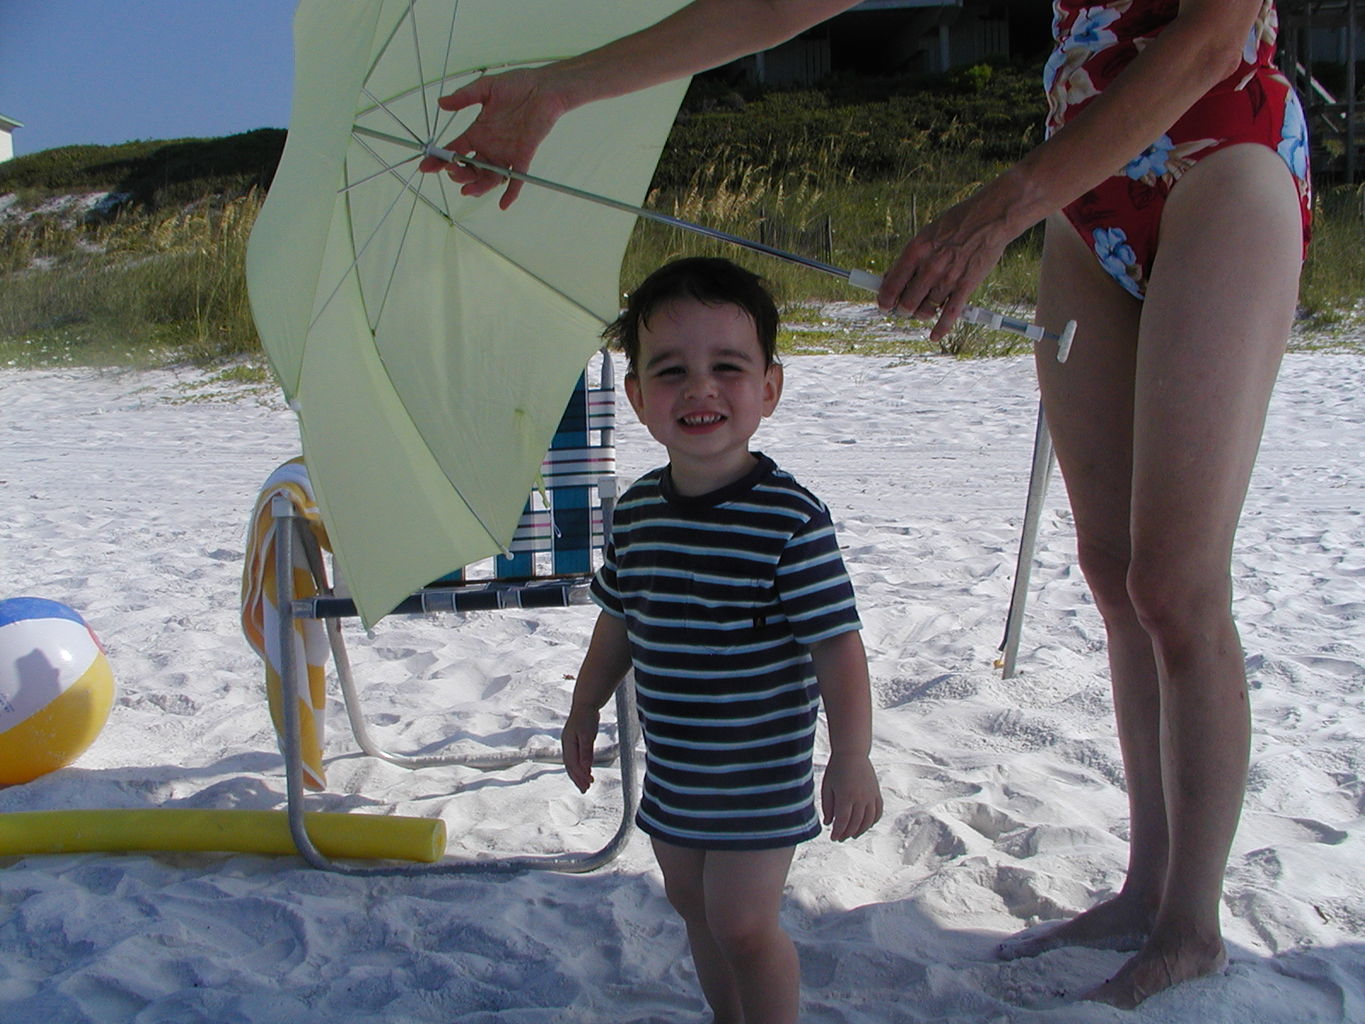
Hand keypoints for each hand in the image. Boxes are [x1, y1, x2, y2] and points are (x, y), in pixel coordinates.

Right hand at [417, 68, 566, 208]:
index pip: (454, 150)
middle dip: (458, 174)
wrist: (544, 87)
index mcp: (478, 132)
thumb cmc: (518, 85)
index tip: (426, 166)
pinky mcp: (523, 156)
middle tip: (452, 170)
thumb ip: (464, 96)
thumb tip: (442, 102)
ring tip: (468, 190)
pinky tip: (504, 204)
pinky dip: (510, 193)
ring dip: (477, 187)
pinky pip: (516, 180)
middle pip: (470, 169)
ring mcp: (505, 154)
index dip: (439, 159)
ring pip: (489, 178)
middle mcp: (489, 147)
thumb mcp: (486, 87)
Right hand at [561, 706, 600, 792]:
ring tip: (586, 784)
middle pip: (570, 766)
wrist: (585, 704)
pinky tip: (586, 771)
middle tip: (585, 790)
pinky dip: (580, 767)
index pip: (573, 764)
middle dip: (577, 779)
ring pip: (572, 763)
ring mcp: (569, 743)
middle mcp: (566, 745)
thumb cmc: (587, 718)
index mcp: (568, 744)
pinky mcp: (574, 742)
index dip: (579, 776)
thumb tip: (586, 768)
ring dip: (578, 774)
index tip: (587, 785)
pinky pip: (575, 758)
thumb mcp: (588, 735)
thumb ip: (586, 751)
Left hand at [820, 752, 881, 841]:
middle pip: (856, 823)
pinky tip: (866, 824)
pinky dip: (873, 821)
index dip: (838, 832)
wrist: (852, 753)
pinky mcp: (877, 793)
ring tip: (852, 834)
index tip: (833, 838)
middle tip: (841, 838)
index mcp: (846, 796)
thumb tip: (828, 823)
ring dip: (861, 830)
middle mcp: (860, 798)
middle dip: (847, 833)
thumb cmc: (836, 769)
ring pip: (868, 820)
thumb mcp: (827, 786)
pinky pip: (878, 812)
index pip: (843, 821)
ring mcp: (870, 796)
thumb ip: (827, 806)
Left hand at [875, 174, 1023, 341]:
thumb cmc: (956, 224)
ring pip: (926, 310)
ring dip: (923, 314)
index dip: (884, 301)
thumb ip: (911, 258)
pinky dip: (941, 328)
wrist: (989, 218)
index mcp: (915, 251)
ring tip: (925, 310)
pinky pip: (950, 315)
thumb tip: (892, 277)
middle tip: (904, 310)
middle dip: (903, 310)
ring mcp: (948, 278)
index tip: (884, 306)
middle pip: (907, 303)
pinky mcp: (966, 286)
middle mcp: (929, 267)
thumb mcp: (926, 235)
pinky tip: (934, 335)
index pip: (891, 286)